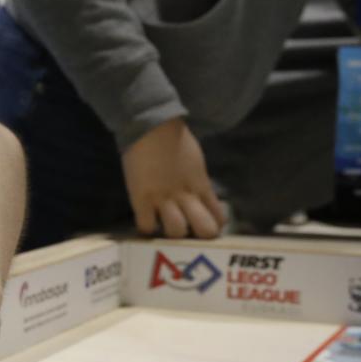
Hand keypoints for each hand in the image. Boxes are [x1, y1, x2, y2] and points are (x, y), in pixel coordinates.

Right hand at [120, 118, 226, 238]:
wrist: (151, 126)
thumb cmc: (174, 140)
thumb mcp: (196, 164)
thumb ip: (198, 183)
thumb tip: (199, 198)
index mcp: (202, 186)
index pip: (219, 217)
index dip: (213, 226)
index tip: (205, 226)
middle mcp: (187, 196)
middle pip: (205, 230)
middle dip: (199, 234)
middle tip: (189, 232)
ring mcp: (163, 199)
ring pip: (176, 231)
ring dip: (172, 232)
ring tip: (165, 227)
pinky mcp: (141, 198)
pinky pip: (146, 225)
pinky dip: (147, 228)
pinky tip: (147, 222)